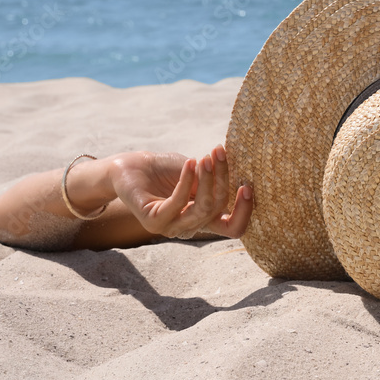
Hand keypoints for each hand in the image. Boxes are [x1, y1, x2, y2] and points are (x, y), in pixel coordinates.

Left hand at [110, 145, 252, 238]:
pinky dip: (187, 180)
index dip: (245, 211)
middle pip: (218, 209)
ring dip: (208, 179)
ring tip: (206, 157)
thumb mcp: (199, 173)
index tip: (248, 185)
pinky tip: (190, 163)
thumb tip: (244, 172)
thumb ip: (217, 178)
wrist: (131, 167)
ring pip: (203, 208)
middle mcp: (190, 227)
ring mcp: (171, 227)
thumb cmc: (167, 169)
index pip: (234, 228)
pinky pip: (178, 203)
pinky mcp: (154, 221)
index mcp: (204, 218)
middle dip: (223, 177)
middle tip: (219, 151)